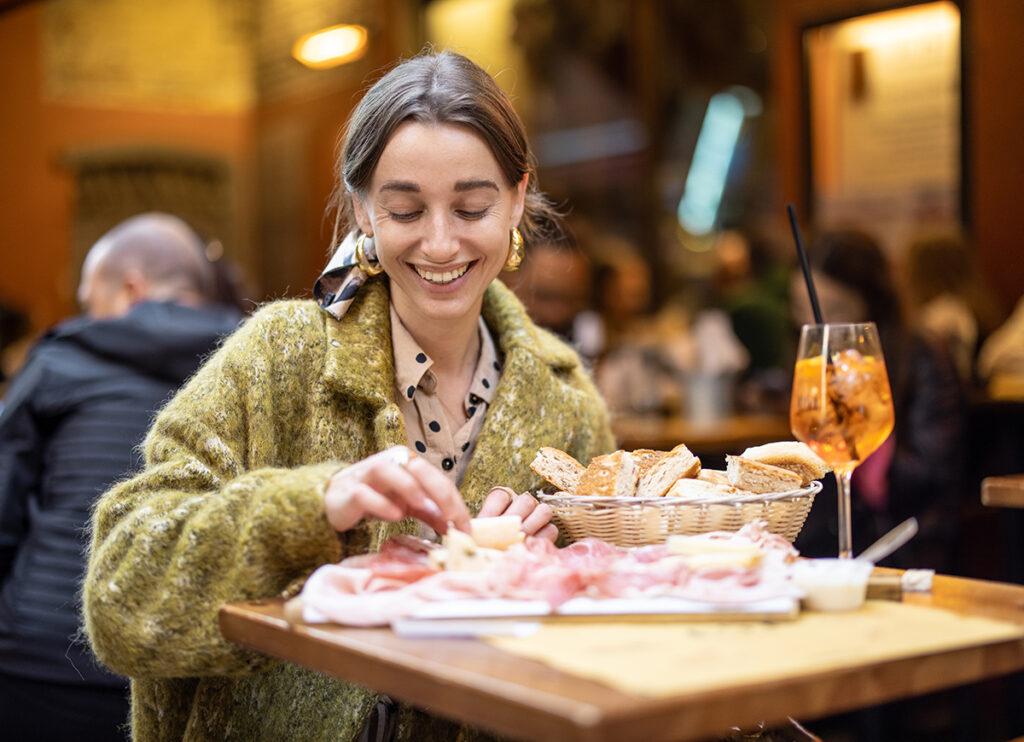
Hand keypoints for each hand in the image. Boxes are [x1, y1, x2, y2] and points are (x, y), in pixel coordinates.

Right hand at [324, 447, 470, 534]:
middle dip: (439, 493)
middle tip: (453, 520)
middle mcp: (389, 462)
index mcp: (407, 463)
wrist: (336, 502)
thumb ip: (431, 512)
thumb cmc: (377, 499)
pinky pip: (364, 493)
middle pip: (417, 469)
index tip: (466, 528)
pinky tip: (394, 516)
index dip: (455, 503)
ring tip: (423, 507)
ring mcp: (366, 474)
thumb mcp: (409, 506)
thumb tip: (458, 527)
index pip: (437, 479)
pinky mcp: (347, 491)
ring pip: (388, 470)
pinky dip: (380, 504)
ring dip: (408, 488)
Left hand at [478, 486, 557, 541]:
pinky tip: (530, 547)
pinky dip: (542, 538)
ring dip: (533, 526)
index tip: (487, 524)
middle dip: (518, 518)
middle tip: (510, 533)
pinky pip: (551, 529)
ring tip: (522, 539)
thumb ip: (479, 533)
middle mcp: (521, 505)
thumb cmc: (489, 549)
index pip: (500, 496)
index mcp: (501, 502)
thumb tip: (472, 532)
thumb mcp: (481, 540)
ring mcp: (537, 516)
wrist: (500, 564)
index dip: (493, 509)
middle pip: (526, 501)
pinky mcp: (548, 532)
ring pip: (543, 511)